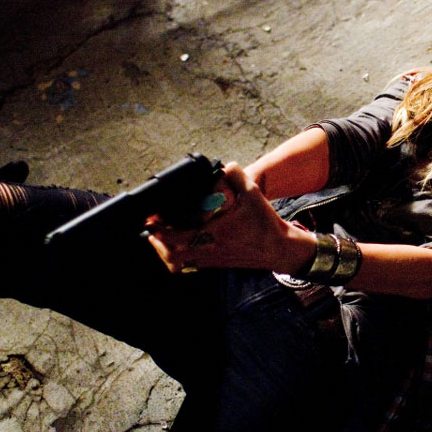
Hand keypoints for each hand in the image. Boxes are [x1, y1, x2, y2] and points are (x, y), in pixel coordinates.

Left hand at [146, 163, 307, 272]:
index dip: (159, 229)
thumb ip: (237, 175)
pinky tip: (183, 243)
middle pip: (170, 255)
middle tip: (153, 228)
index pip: (175, 237)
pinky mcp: (216, 265)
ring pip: (177, 263)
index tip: (152, 219)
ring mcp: (211, 260)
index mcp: (213, 234)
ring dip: (167, 251)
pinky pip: (189, 265)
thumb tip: (225, 166)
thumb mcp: (253, 194)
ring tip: (163, 236)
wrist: (279, 248)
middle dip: (157, 242)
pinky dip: (180, 256)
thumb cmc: (265, 224)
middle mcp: (208, 250)